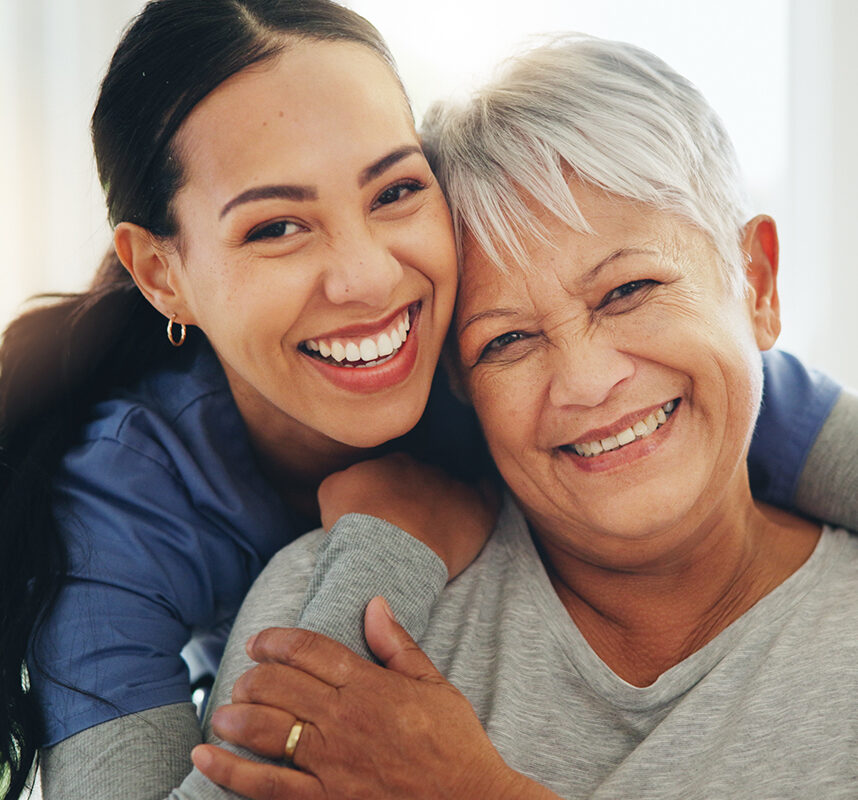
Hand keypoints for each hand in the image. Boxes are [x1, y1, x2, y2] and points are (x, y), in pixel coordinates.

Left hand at [192, 598, 554, 799]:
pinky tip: (205, 756)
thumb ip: (398, 645)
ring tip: (223, 710)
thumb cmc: (455, 744)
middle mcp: (345, 719)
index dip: (277, 640)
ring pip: (266, 729)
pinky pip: (266, 785)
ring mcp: (332, 762)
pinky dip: (229, 771)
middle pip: (279, 685)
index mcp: (371, 686)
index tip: (260, 640)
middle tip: (244, 678)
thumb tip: (375, 603)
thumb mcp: (435, 685)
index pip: (310, 650)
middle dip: (252, 676)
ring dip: (235, 715)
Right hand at [318, 453, 498, 578]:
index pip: (394, 470)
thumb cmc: (355, 526)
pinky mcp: (477, 509)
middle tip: (409, 525)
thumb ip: (345, 478)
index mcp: (392, 462)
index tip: (385, 512)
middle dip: (418, 495)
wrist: (386, 549)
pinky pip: (488, 493)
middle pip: (424, 478)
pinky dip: (484, 496)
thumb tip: (351, 481)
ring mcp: (453, 486)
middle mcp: (425, 467)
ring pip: (453, 486)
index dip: (390, 491)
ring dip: (447, 501)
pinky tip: (480, 503)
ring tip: (439, 526)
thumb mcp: (330, 491)